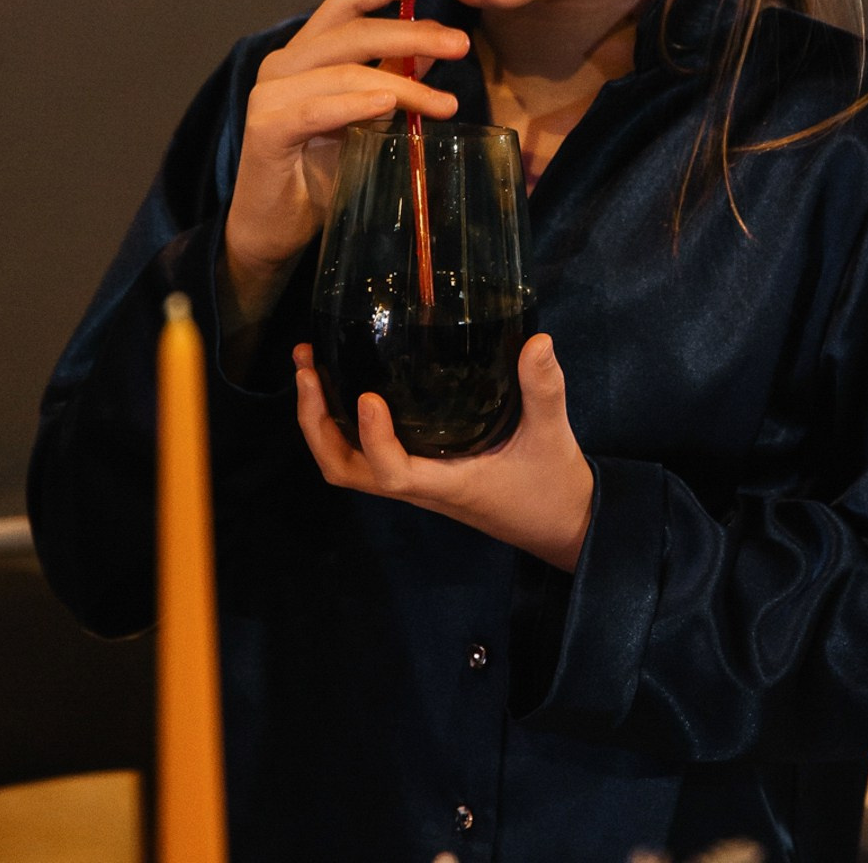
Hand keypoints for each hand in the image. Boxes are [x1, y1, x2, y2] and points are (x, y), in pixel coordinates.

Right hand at [221, 0, 468, 334]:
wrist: (274, 230)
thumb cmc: (320, 172)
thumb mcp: (367, 117)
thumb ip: (391, 79)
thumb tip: (436, 47)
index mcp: (307, 53)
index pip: (345, 3)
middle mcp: (284, 65)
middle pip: (352, 32)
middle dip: (412, 34)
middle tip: (460, 44)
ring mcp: (270, 96)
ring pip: (342, 71)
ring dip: (401, 82)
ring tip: (444, 100)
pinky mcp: (264, 131)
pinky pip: (315, 110)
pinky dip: (354, 104)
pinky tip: (389, 106)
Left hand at [293, 333, 594, 573]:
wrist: (561, 525)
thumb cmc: (552, 487)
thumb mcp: (551, 435)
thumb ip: (543, 389)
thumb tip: (538, 341)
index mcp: (445, 484)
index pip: (391, 473)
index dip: (372, 438)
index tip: (366, 396)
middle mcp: (420, 486)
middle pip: (345, 470)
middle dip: (315, 421)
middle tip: (307, 366)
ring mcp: (416, 481)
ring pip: (348, 465)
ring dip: (320, 422)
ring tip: (311, 369)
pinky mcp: (420, 472)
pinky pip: (365, 456)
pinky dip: (342, 425)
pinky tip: (348, 386)